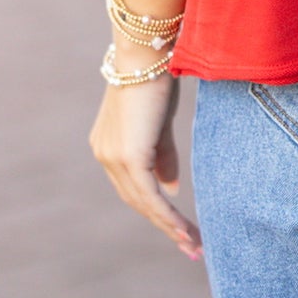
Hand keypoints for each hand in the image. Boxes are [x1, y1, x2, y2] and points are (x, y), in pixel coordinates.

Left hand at [89, 44, 201, 259]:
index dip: (155, 208)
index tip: (178, 227)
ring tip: (193, 245)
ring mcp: (113, 157)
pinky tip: (184, 230)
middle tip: (191, 246)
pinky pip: (150, 196)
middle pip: (136, 201)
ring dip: (169, 227)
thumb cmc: (157, 76)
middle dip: (164, 225)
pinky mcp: (129, 157)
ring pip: (143, 204)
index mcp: (108, 146)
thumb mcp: (161, 123)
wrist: (149, 51)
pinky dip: (168, 216)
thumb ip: (162, 156)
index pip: (132, 186)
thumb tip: (170, 188)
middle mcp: (104, 154)